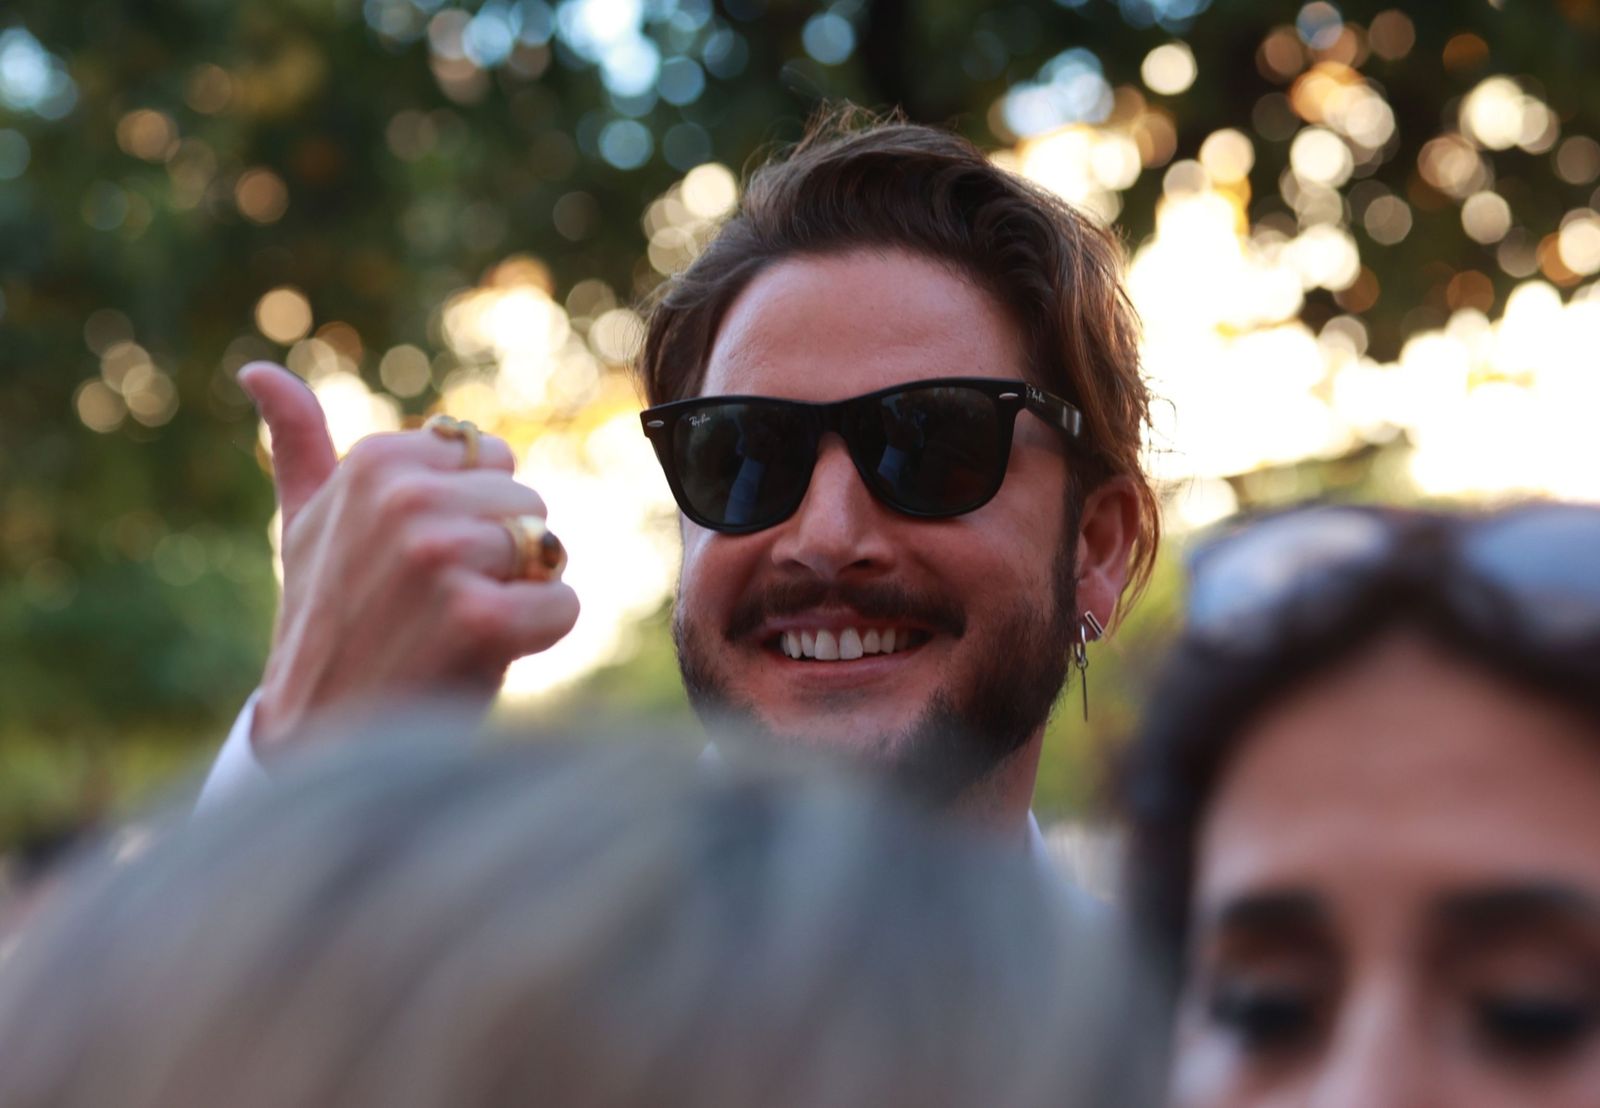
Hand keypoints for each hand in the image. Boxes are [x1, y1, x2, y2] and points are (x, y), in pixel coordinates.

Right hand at [239, 362, 579, 753]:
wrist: (325, 738)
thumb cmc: (326, 627)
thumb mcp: (302, 527)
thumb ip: (297, 445)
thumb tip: (257, 368)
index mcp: (377, 460)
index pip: (492, 459)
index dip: (471, 516)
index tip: (414, 561)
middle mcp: (405, 496)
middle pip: (527, 503)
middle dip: (501, 556)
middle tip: (436, 604)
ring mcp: (439, 553)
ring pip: (548, 551)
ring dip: (519, 596)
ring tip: (453, 629)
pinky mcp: (478, 614)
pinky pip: (561, 604)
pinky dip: (539, 636)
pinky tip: (482, 656)